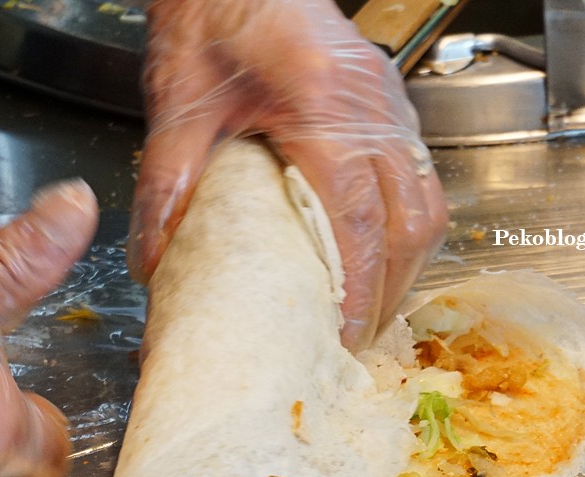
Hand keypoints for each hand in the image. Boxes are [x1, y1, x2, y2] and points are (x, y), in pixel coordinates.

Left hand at [129, 0, 448, 350]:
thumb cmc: (212, 14)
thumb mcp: (178, 100)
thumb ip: (167, 182)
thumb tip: (156, 263)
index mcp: (321, 100)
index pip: (359, 216)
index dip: (360, 285)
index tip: (345, 332)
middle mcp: (371, 103)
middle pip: (412, 219)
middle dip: (392, 288)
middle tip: (359, 337)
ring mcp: (389, 101)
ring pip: (428, 201)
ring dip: (407, 263)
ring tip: (371, 306)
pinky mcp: (389, 103)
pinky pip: (419, 177)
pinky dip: (406, 228)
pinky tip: (378, 253)